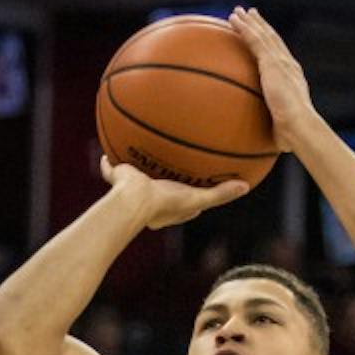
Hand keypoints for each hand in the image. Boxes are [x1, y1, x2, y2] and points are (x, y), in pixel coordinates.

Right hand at [102, 158, 247, 229]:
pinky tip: (108, 148)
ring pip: (135, 173)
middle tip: (175, 165)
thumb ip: (220, 194)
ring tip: (142, 149)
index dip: (193, 192)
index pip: (184, 200)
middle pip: (160, 184)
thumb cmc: (164, 203)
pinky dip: (109, 160)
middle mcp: (149, 197)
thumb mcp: (197, 199)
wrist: (132, 199)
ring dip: (138, 165)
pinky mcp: (117, 176)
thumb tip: (246, 186)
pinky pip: (112, 165)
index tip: (202, 183)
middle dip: (166, 176)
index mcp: (166, 206)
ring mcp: (131, 187)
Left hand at [228, 7, 319, 152]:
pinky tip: (232, 19)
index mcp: (292, 78)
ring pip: (263, 35)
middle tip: (250, 14)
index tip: (263, 36)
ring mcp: (281, 62)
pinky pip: (254, 40)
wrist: (300, 126)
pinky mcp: (272, 63)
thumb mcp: (280, 131)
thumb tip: (266, 147)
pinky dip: (244, 28)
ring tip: (238, 12)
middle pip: (273, 40)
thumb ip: (273, 131)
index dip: (272, 45)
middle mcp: (288, 65)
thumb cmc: (293, 135)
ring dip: (250, 22)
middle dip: (261, 26)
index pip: (281, 57)